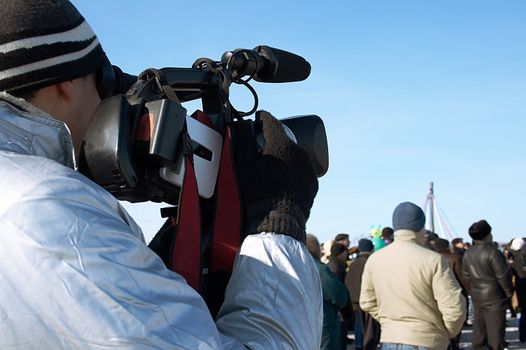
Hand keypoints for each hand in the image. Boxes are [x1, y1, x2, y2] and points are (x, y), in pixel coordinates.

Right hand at [233, 111, 317, 242]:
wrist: (276, 223)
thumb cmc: (256, 194)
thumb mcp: (243, 165)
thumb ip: (242, 142)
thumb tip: (240, 127)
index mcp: (282, 143)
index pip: (271, 121)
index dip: (261, 118)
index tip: (257, 119)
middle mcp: (300, 152)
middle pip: (284, 138)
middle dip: (272, 139)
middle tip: (261, 145)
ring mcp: (308, 169)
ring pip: (294, 155)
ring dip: (283, 156)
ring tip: (272, 165)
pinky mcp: (312, 183)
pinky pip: (300, 171)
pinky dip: (291, 171)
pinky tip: (281, 180)